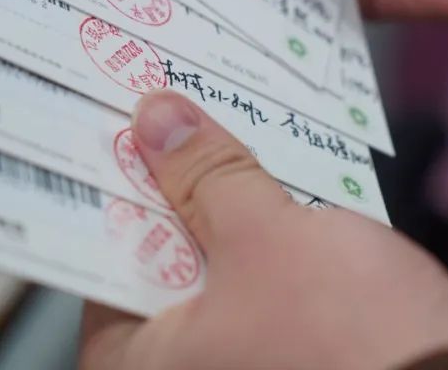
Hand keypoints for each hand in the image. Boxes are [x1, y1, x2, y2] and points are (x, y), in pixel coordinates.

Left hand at [79, 91, 447, 369]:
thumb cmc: (345, 335)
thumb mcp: (265, 237)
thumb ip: (205, 174)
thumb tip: (153, 117)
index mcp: (142, 365)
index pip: (101, 256)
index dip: (117, 180)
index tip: (128, 118)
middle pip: (159, 256)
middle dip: (176, 181)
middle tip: (178, 104)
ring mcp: (237, 365)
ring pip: (214, 267)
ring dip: (224, 203)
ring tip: (223, 123)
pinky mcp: (288, 354)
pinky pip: (259, 284)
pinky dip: (265, 236)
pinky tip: (276, 179)